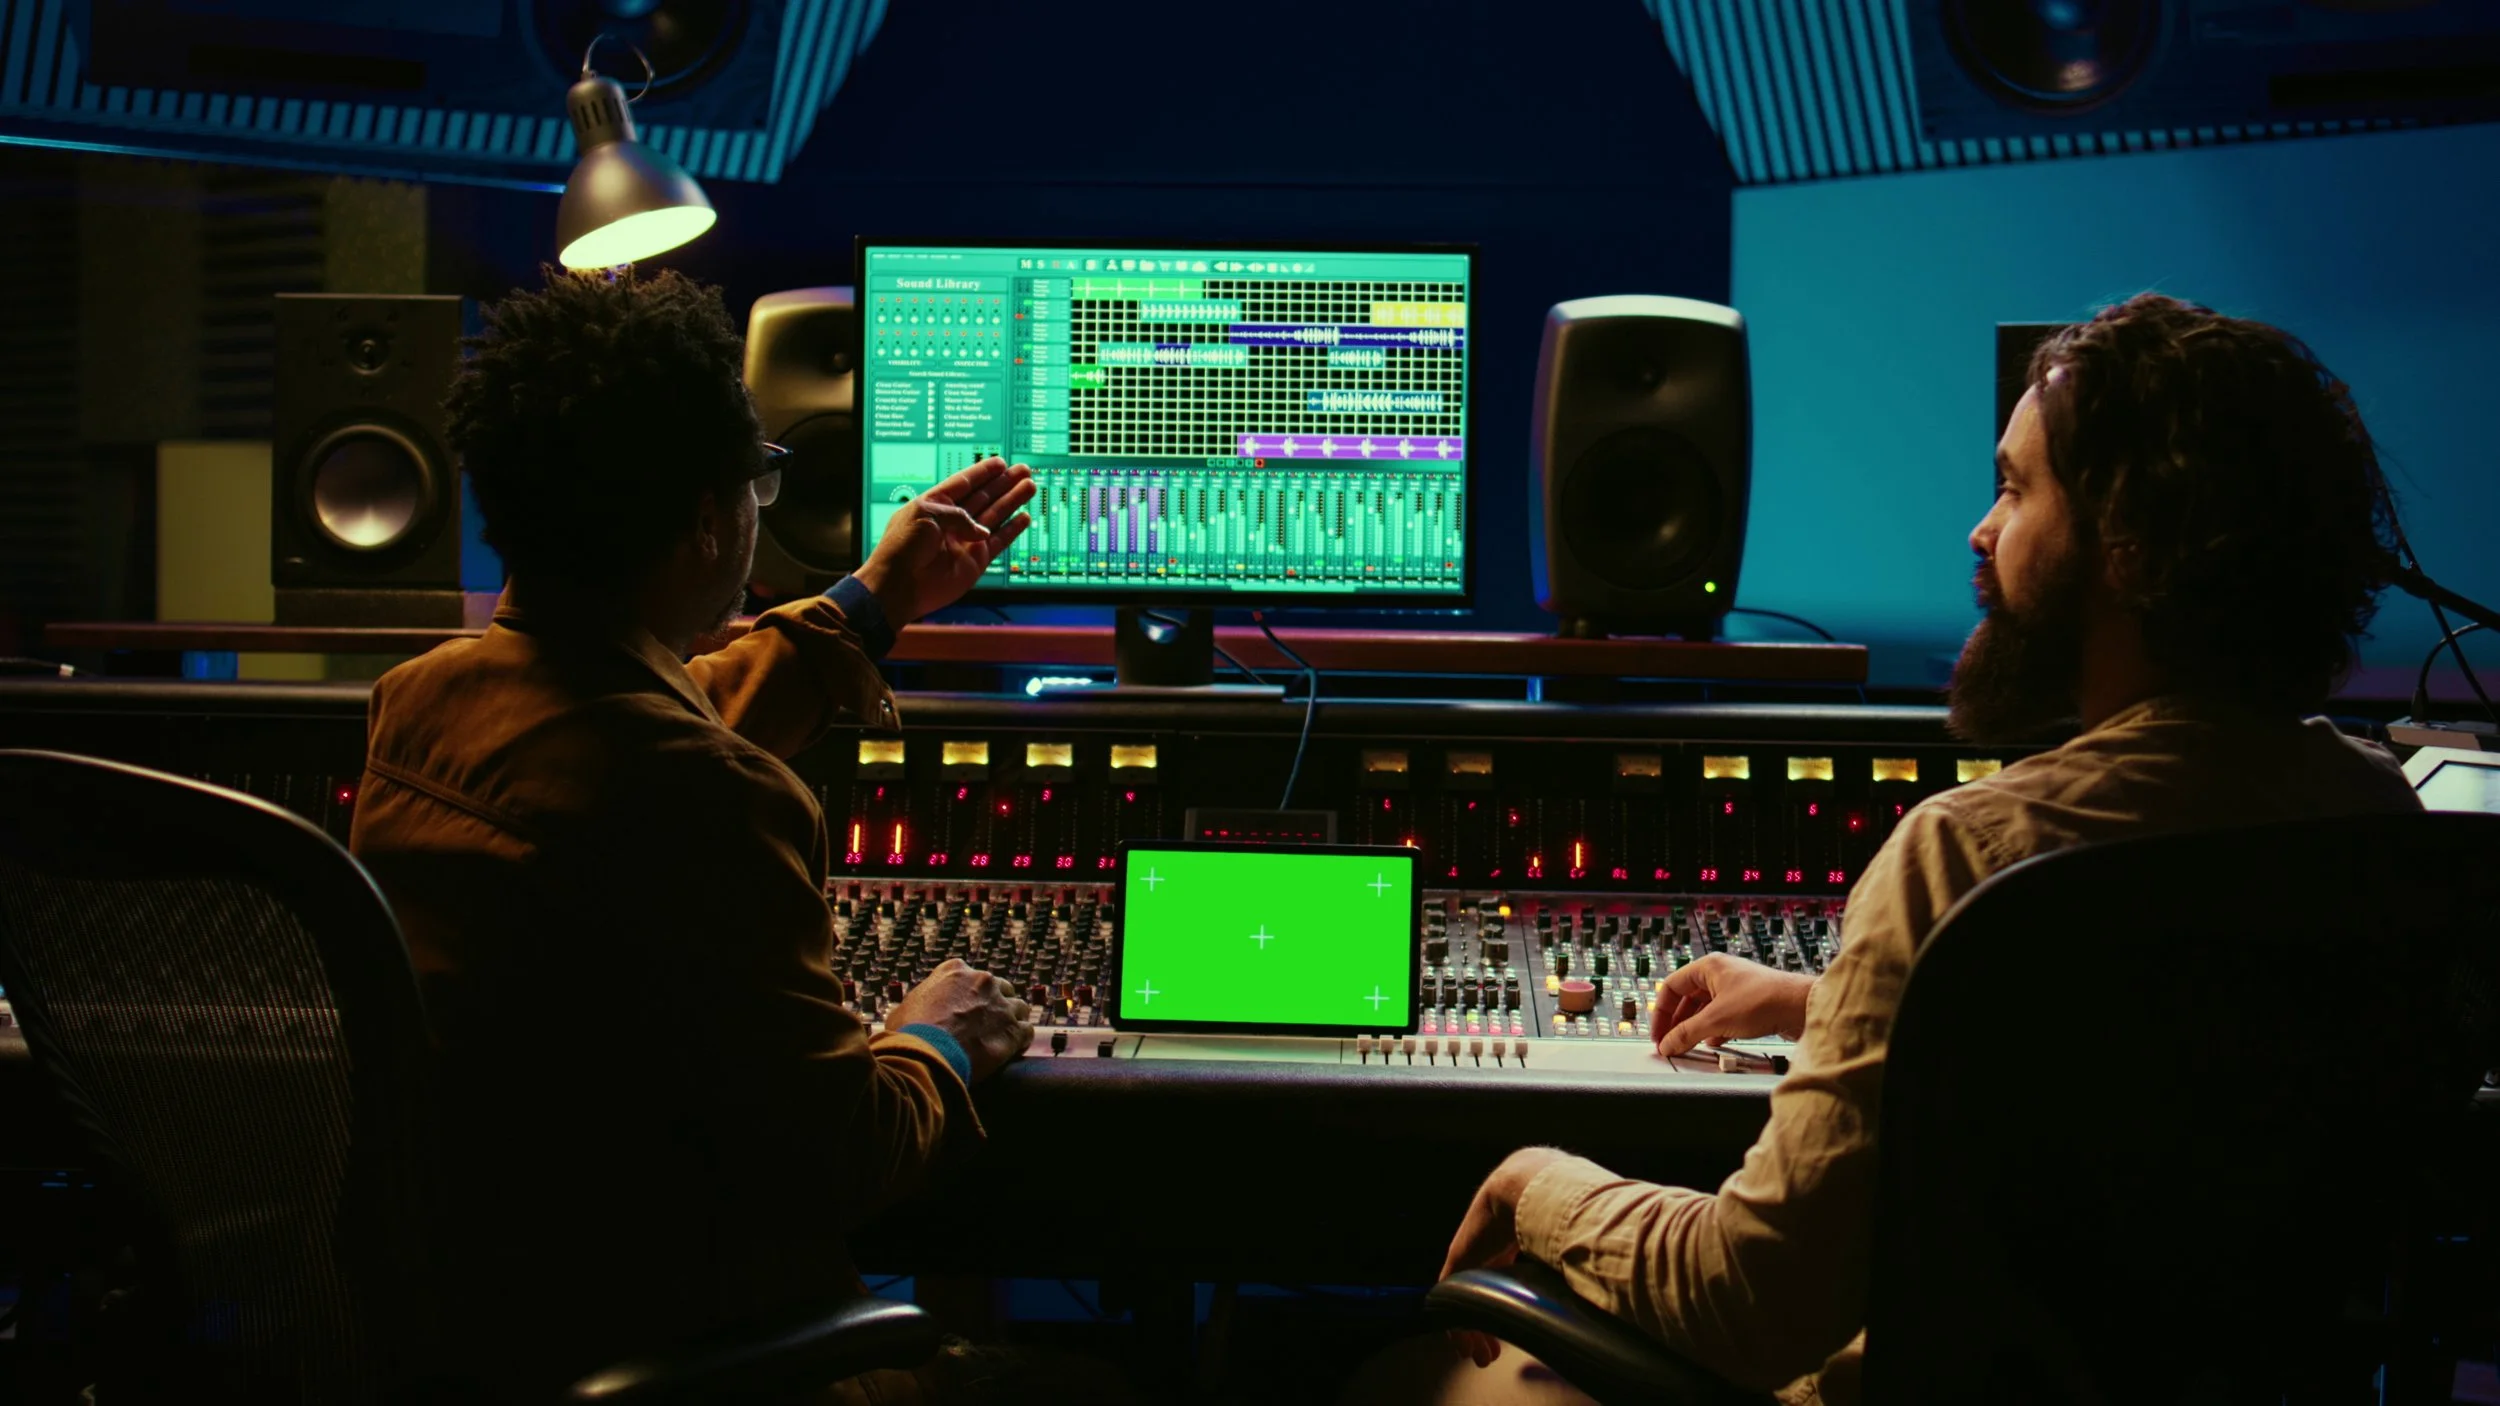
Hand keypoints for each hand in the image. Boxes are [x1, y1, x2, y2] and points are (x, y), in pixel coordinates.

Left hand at [852, 457, 1036, 624]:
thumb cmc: (903, 547)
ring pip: (995, 516)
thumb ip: (958, 516)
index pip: (964, 484)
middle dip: (1004, 483)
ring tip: (1029, 486)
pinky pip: (999, 541)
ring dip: (1012, 501)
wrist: (900, 585)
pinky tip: (1024, 517)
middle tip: (1022, 470)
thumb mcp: (926, 516)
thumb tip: (982, 531)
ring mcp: (965, 541)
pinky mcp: (976, 560)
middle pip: (984, 497)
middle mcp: (952, 521)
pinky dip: (1012, 530)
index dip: (983, 473)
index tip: (1000, 462)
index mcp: (935, 505)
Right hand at [883, 958, 1034, 1082]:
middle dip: (996, 1004)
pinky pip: (1026, 1031)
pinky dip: (1021, 1040)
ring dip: (1011, 1021)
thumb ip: (920, 1002)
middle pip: (1001, 989)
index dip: (971, 995)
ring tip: (1001, 1038)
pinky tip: (1013, 1050)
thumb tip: (913, 1011)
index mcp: (955, 970)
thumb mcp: (904, 1008)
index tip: (968, 1009)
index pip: (972, 977)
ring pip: (1018, 1008)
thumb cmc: (910, 1034)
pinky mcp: (1012, 1029)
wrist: (926, 1054)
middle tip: (987, 1024)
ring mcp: (1000, 1004)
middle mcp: (982, 981)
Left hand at [1438, 1146, 1570, 1366]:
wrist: (1528, 1185)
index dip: (1515, 1302)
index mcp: (1521, 1236)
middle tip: (1495, 1352)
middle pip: (1486, 1290)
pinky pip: (1451, 1299)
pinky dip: (1456, 1326)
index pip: (1511, 1275)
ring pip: (1468, 1299)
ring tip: (1483, 1357)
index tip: (1522, 1325)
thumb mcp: (1577, 1236)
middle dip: (1489, 1323)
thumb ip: (1592, 1254)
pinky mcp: (1458, 1259)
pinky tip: (1464, 1347)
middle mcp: (1494, 1245)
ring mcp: (1474, 1251)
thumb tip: (1627, 1274)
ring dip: (1473, 1331)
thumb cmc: (1564, 1204)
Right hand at [1651, 953, 1813, 1057]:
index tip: (1659, 1034)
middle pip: (1687, 999)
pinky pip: (1723, 1017)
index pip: (1671, 987)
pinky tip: (1714, 1043)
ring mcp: (1736, 989)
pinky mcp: (1750, 1005)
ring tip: (1690, 1045)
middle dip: (1678, 1023)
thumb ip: (1687, 1034)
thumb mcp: (1716, 1020)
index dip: (1662, 1012)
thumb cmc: (1764, 1000)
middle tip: (1671, 1043)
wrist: (1802, 1007)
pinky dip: (1714, 1030)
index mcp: (1708, 967)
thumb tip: (1668, 1044)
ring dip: (1696, 1028)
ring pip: (1705, 1010)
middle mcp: (1721, 975)